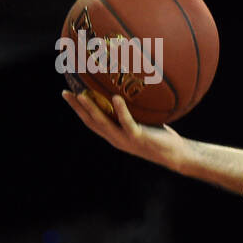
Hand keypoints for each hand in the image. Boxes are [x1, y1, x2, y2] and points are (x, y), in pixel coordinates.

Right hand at [61, 89, 185, 169]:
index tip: (66, 93)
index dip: (77, 109)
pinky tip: (116, 98)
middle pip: (91, 121)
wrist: (176, 155)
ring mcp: (126, 138)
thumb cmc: (160, 136)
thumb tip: (130, 88)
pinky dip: (121, 111)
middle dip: (77, 107)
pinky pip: (127, 123)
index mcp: (114, 134)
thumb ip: (133, 109)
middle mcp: (116, 138)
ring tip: (82, 95)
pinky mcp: (138, 138)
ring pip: (104, 123)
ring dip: (91, 109)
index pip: (90, 120)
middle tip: (66, 92)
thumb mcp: (142, 121)